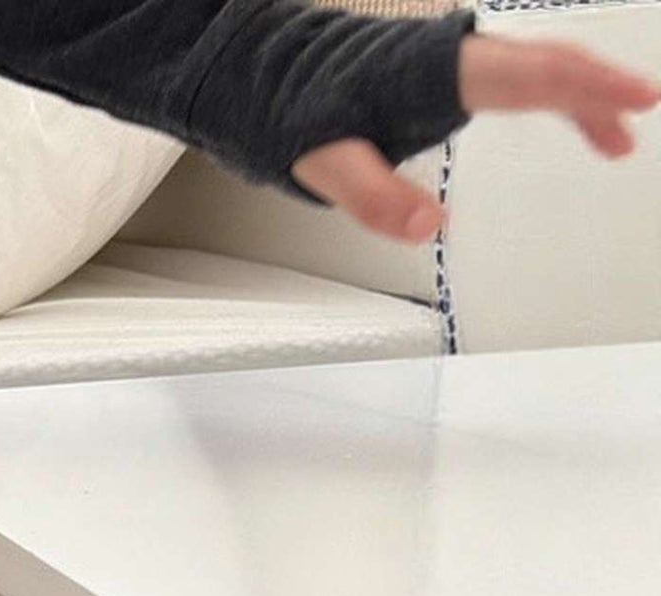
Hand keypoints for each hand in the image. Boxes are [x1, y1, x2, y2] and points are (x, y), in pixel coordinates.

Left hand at [293, 37, 658, 241]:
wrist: (279, 79)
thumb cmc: (303, 118)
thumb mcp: (326, 166)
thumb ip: (374, 198)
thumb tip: (432, 228)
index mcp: (436, 74)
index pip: (529, 75)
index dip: (586, 87)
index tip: (637, 100)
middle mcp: (458, 59)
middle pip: (547, 64)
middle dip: (598, 89)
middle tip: (642, 116)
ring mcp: (459, 64)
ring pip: (539, 70)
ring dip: (584, 99)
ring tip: (619, 143)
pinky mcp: (455, 76)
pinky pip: (519, 79)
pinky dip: (554, 98)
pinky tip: (573, 129)